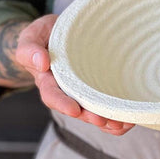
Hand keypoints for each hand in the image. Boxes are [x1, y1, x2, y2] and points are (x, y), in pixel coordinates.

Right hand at [16, 14, 133, 135]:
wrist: (60, 33)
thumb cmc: (45, 35)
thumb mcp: (32, 37)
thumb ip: (30, 49)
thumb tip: (41, 63)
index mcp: (48, 80)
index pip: (53, 95)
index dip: (63, 104)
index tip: (74, 110)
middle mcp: (66, 90)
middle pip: (77, 108)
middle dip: (89, 116)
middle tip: (102, 120)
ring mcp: (82, 91)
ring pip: (92, 111)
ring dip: (106, 121)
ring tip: (120, 125)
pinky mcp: (97, 88)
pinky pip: (104, 106)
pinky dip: (116, 116)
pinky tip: (128, 121)